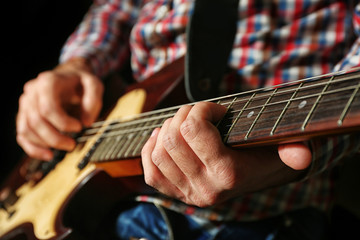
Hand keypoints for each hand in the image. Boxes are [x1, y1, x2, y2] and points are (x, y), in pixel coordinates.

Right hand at [16, 58, 103, 159]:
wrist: (69, 76)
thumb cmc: (80, 82)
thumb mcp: (94, 84)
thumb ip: (93, 100)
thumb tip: (86, 122)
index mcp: (48, 82)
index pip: (48, 108)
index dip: (63, 123)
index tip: (79, 127)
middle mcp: (32, 92)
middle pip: (36, 121)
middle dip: (55, 138)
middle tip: (72, 145)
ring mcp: (25, 104)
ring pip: (26, 130)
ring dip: (45, 144)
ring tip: (65, 148)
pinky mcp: (24, 115)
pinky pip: (22, 135)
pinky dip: (33, 148)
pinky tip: (48, 155)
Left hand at [141, 102, 311, 206]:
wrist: (252, 180)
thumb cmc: (263, 157)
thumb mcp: (279, 150)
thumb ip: (291, 150)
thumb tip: (301, 154)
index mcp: (228, 174)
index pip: (194, 130)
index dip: (202, 108)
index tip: (216, 109)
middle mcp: (205, 188)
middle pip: (172, 138)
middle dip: (183, 114)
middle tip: (198, 112)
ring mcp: (187, 193)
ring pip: (159, 150)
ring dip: (167, 128)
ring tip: (183, 124)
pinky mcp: (174, 193)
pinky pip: (150, 170)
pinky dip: (151, 148)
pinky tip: (164, 137)